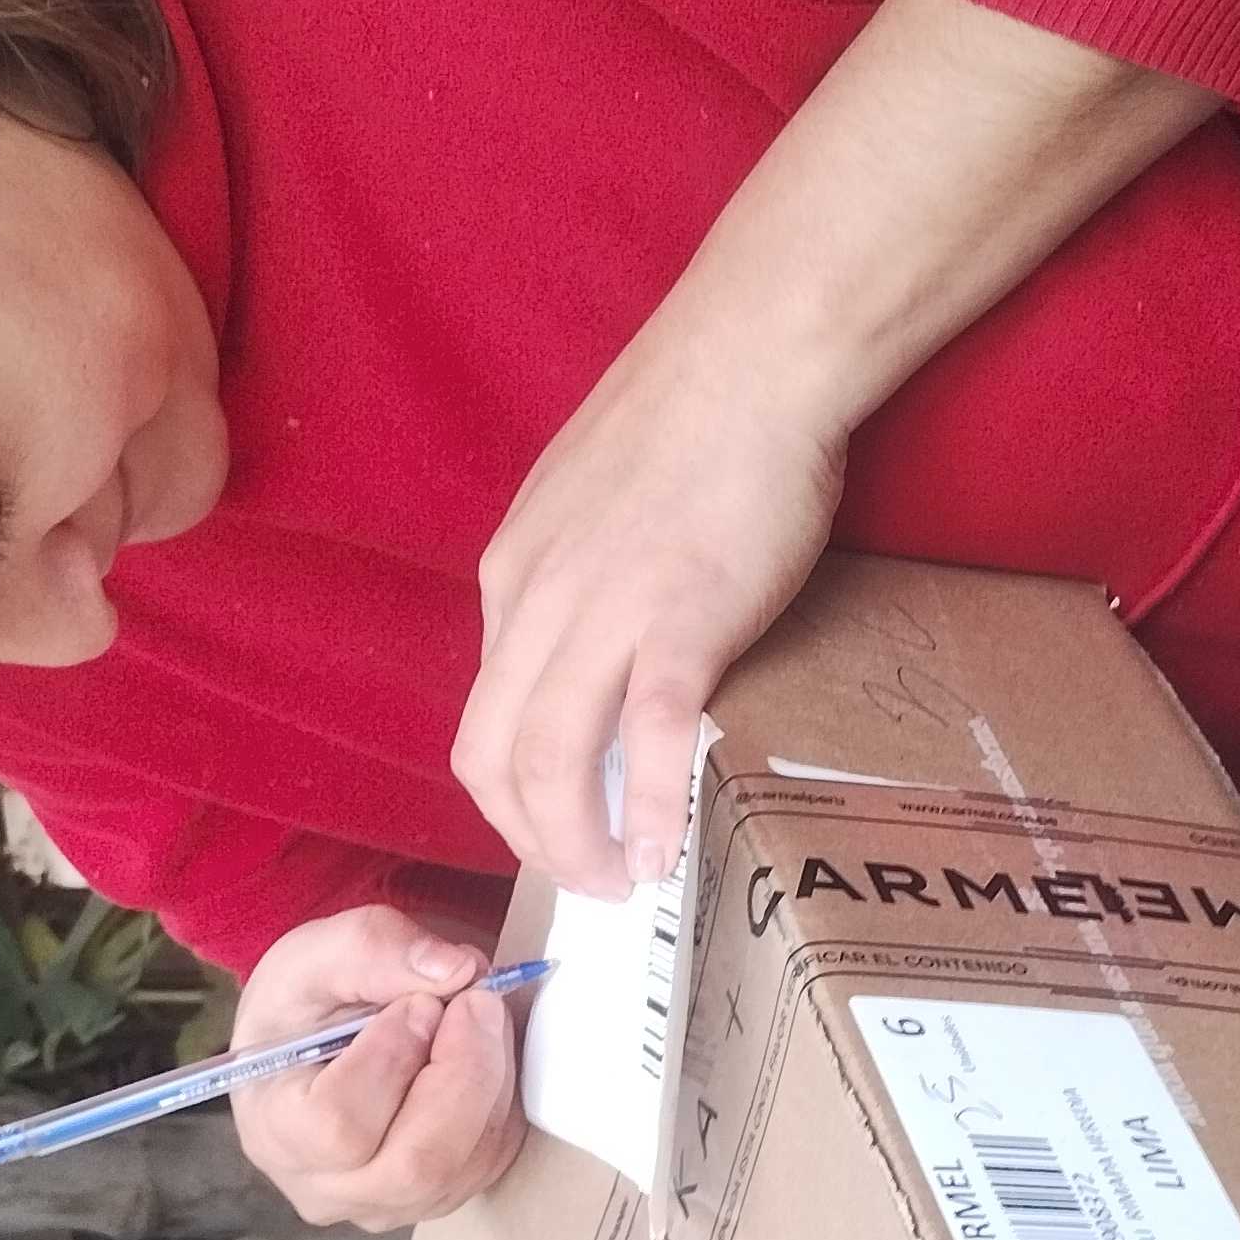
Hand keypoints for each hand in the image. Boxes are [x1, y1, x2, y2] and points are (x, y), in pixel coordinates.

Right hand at [229, 906, 527, 1231]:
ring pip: (465, 1165)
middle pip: (416, 1163)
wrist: (315, 1039)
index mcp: (274, 1132)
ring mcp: (386, 1205)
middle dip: (464, 1071)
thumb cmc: (302, 1005)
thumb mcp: (316, 955)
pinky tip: (483, 1052)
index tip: (416, 1004)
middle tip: (475, 1001)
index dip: (392, 1060)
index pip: (340, 1126)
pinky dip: (503, 1098)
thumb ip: (375, 948)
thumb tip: (458, 969)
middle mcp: (327, 1189)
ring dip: (491, 1078)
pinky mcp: (438, 1198)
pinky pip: (493, 1160)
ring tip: (477, 1016)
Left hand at [454, 317, 843, 897]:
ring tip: (614, 885)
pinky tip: (659, 853)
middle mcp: (537, 600)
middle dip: (526, 838)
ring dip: (572, 844)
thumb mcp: (590, 500)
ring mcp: (604, 611)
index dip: (510, 792)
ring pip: (547, 761)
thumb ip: (578, 574)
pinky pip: (642, 738)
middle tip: (579, 879)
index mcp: (515, 572)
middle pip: (492, 755)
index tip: (553, 829)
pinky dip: (643, 809)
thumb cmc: (693, 415)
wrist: (754, 354)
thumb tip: (598, 638)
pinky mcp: (679, 617)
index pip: (484, 713)